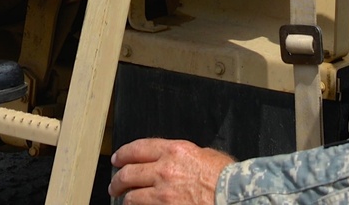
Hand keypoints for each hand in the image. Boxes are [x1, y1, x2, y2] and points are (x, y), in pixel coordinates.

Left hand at [109, 138, 232, 203]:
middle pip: (129, 172)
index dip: (123, 154)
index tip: (117, 159)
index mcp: (174, 150)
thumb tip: (173, 160)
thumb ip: (183, 155)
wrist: (233, 196)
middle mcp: (164, 170)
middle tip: (114, 184)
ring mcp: (163, 194)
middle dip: (118, 179)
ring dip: (126, 199)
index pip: (138, 148)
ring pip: (132, 196)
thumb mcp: (203, 154)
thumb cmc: (224, 177)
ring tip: (124, 200)